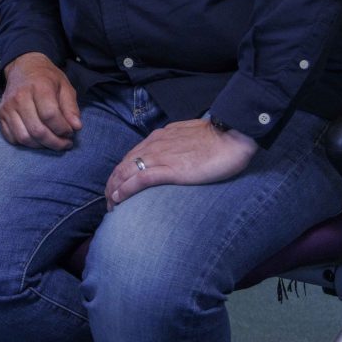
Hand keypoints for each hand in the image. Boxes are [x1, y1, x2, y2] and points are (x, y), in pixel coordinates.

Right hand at [0, 53, 82, 149]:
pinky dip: (25, 144)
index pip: (50, 116)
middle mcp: (20, 97)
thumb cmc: (47, 78)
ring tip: (51, 142)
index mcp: (39, 87)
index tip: (70, 131)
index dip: (63, 129)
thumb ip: (71, 107)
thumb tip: (76, 127)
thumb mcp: (65, 86)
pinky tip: (36, 139)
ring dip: (40, 145)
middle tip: (64, 143)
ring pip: (24, 137)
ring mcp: (8, 107)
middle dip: (54, 142)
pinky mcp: (0, 115)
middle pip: (37, 130)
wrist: (23, 67)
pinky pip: (12, 137)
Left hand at [104, 119, 257, 209]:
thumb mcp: (188, 137)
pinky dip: (125, 190)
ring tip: (111, 206)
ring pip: (125, 173)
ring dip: (114, 190)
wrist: (231, 135)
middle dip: (112, 184)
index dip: (120, 174)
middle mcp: (153, 146)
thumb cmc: (216, 138)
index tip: (117, 187)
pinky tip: (118, 199)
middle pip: (122, 166)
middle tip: (109, 202)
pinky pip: (139, 180)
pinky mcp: (169, 169)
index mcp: (158, 138)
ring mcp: (159, 157)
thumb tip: (172, 155)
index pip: (130, 157)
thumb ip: (175, 145)